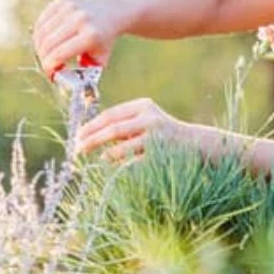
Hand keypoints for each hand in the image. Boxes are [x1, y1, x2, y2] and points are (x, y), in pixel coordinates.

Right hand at [32, 0, 126, 77]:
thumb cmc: (103, 41)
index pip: (59, 54)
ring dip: (39, 47)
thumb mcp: (99, 60)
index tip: (50, 74)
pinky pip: (42, 21)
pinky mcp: (62, 1)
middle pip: (48, 44)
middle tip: (48, 66)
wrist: (111, 12)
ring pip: (41, 32)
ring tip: (47, 54)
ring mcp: (69, 8)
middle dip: (43, 58)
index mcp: (90, 35)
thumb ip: (84, 74)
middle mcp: (79, 19)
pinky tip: (47, 41)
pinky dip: (40, 33)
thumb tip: (63, 82)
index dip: (49, 67)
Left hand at [76, 97, 190, 160]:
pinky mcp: (159, 156)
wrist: (196, 143)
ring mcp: (156, 138)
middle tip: (77, 149)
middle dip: (91, 140)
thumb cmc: (163, 132)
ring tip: (98, 158)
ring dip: (105, 155)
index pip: (110, 115)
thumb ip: (123, 123)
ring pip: (121, 148)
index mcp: (143, 106)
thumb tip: (88, 134)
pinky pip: (132, 163)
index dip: (91, 126)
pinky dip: (120, 166)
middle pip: (112, 129)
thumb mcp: (145, 119)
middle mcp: (150, 119)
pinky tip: (115, 166)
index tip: (77, 135)